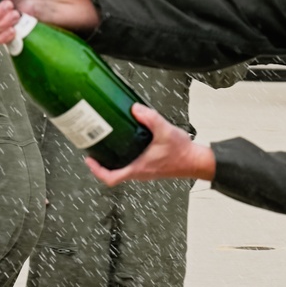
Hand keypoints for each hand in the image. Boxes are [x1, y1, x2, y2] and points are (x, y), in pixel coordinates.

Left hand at [86, 105, 215, 186]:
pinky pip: (133, 166)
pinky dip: (125, 158)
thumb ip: (150, 118)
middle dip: (102, 164)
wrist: (196, 161)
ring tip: (108, 146)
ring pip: (123, 170)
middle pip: (114, 173)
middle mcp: (140, 172)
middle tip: (95, 151)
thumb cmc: (182, 153)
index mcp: (139, 168)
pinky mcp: (151, 168)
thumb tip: (135, 109)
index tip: (89, 160)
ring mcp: (145, 172)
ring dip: (114, 161)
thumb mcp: (165, 131)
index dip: (97, 170)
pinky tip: (128, 144)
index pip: (111, 177)